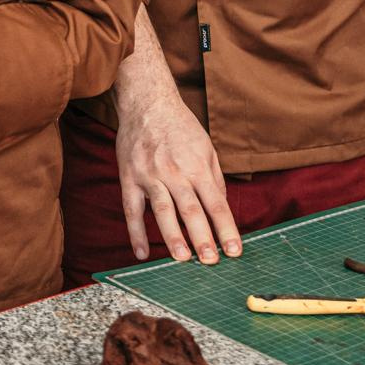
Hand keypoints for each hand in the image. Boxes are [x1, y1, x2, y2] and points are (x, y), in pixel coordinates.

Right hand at [115, 83, 240, 265]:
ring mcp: (150, 174)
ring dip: (173, 236)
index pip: (215, 203)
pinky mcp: (129, 176)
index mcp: (197, 166)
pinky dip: (135, 232)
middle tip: (211, 262)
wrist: (147, 102)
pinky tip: (141, 253)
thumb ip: (214, 179)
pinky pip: (131, 208)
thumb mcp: (206, 147)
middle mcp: (174, 171)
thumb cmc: (180, 126)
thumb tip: (222, 209)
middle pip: (191, 210)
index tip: (235, 251)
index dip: (226, 229)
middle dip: (203, 238)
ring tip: (183, 259)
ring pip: (162, 210)